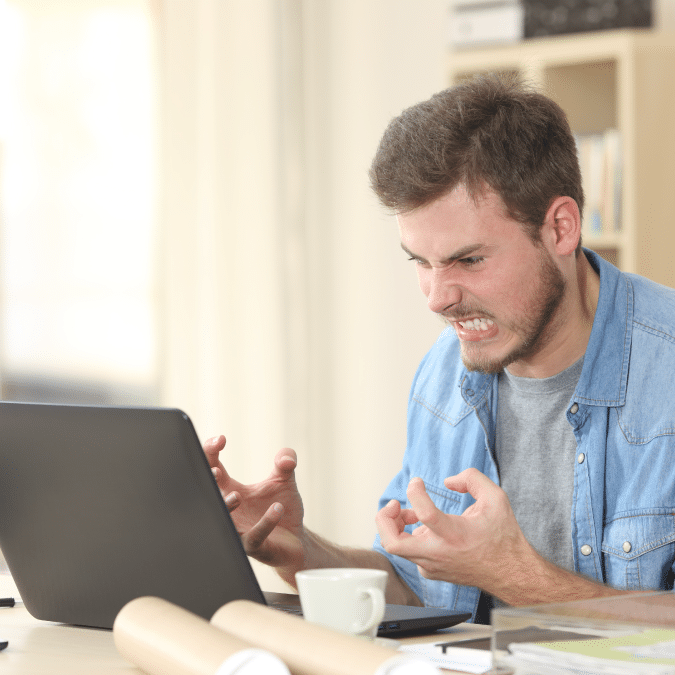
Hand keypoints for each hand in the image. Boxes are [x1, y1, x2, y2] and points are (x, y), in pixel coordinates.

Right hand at [203, 436, 304, 569]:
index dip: (210, 452)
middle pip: (208, 492)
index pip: (211, 468)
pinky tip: (277, 509)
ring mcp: (239, 529)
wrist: (295, 540)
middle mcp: (230, 509)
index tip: (221, 439)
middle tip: (215, 471)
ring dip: (227, 506)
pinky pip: (254, 536)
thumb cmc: (281, 508)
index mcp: (230, 489)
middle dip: (207, 482)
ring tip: (238, 496)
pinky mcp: (254, 546)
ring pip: (223, 520)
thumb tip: (287, 457)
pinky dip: (265, 522)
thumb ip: (285, 463)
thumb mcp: (283, 481)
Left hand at [375, 468, 534, 596]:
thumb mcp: (496, 498)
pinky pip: (409, 554)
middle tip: (395, 505)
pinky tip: (422, 529)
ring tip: (410, 514)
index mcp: (455, 535)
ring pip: (397, 548)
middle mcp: (439, 554)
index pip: (424, 514)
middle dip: (385, 519)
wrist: (510, 573)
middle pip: (393, 544)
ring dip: (397, 526)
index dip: (415, 492)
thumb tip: (448, 481)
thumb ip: (472, 478)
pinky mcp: (430, 572)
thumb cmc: (502, 538)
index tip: (417, 482)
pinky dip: (408, 538)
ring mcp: (432, 566)